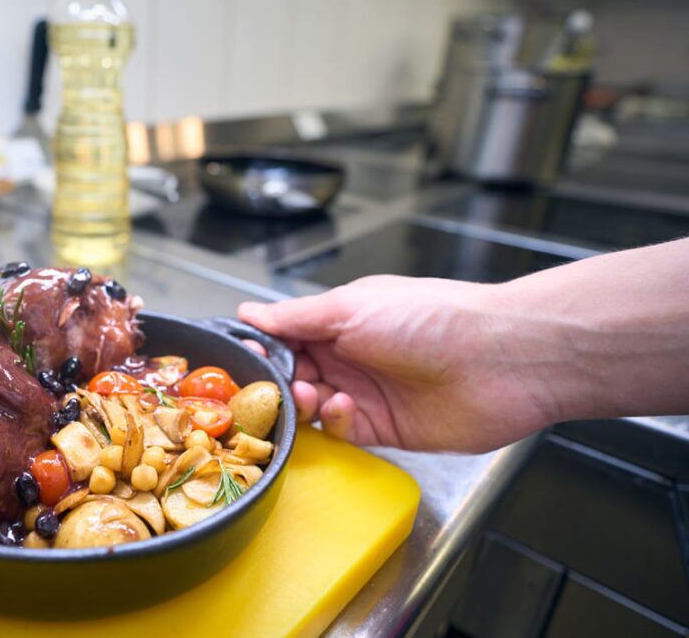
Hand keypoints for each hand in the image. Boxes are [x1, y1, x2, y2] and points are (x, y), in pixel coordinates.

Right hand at [239, 275, 557, 452]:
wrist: (500, 360)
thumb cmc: (431, 319)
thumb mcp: (349, 307)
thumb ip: (295, 317)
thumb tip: (249, 313)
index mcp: (341, 319)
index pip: (285, 335)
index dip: (261, 347)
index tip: (239, 357)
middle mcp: (350, 355)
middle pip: (292, 374)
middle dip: (276, 380)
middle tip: (267, 385)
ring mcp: (367, 393)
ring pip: (312, 406)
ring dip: (303, 402)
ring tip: (308, 394)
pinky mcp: (384, 429)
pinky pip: (342, 432)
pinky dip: (336, 422)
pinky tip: (345, 407)